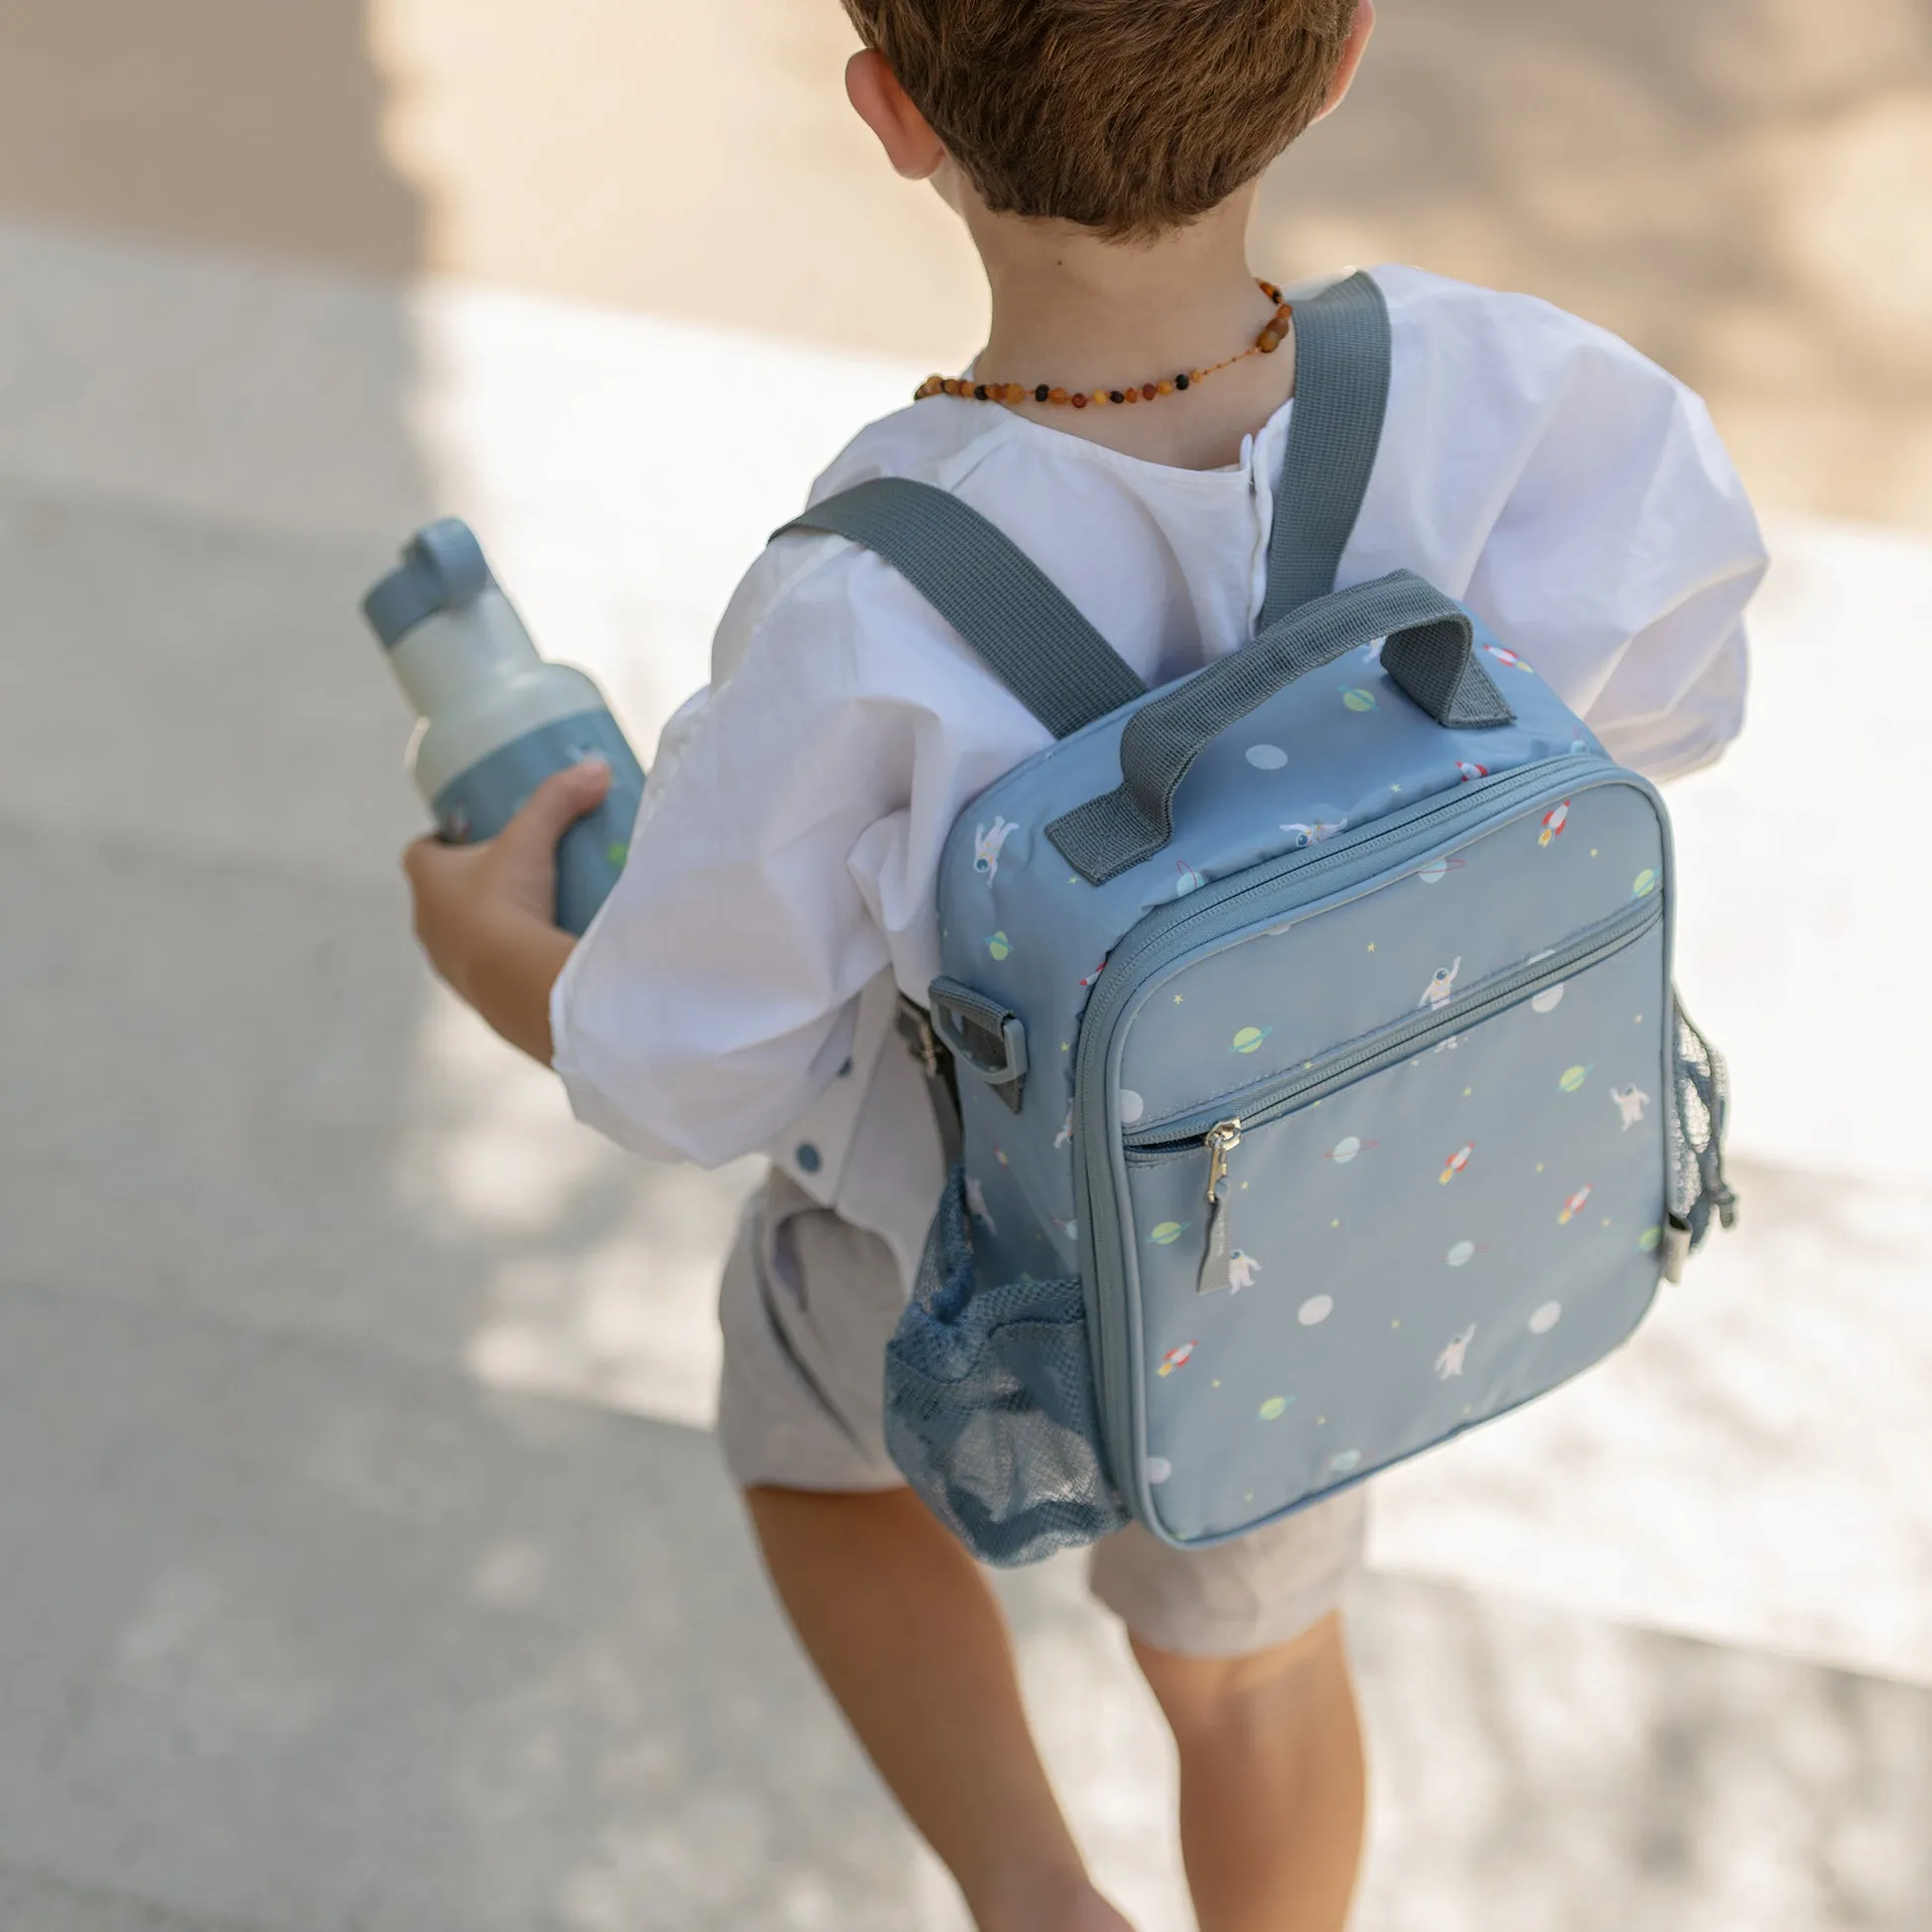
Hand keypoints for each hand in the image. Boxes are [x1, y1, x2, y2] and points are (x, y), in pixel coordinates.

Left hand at [401, 758, 610, 1059]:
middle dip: (472, 884)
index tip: (475, 837)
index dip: (443, 842)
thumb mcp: (533, 840)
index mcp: (425, 879)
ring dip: (486, 926)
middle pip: (441, 894)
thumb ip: (560, 799)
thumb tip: (595, 767)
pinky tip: (534, 955)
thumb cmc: (504, 900)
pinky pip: (483, 971)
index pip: (421, 852)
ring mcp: (445, 963)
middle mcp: (425, 922)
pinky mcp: (471, 995)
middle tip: (514, 873)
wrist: (512, 980)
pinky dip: (502, 961)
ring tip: (529, 916)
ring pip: (460, 935)